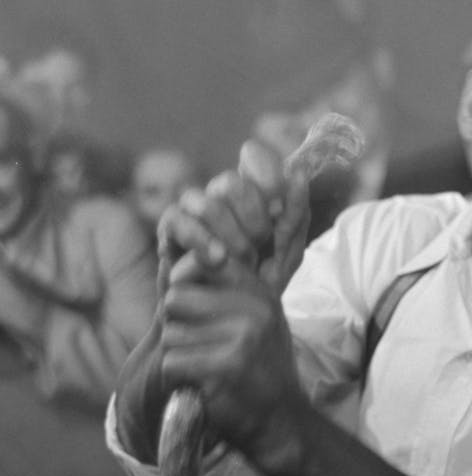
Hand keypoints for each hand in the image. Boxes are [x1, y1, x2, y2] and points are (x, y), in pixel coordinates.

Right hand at [155, 140, 309, 296]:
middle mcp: (220, 194)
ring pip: (208, 202)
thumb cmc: (262, 282)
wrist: (233, 319)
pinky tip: (219, 260)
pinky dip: (203, 241)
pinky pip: (179, 221)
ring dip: (232, 235)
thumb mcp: (289, 251)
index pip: (254, 156)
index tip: (278, 210)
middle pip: (232, 182)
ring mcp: (193, 210)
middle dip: (253, 219)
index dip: (268, 178)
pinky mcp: (170, 231)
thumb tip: (297, 172)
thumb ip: (295, 213)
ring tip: (243, 260)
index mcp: (251, 191)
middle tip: (261, 246)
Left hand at [159, 252, 308, 466]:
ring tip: (205, 368)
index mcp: (261, 292)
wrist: (282, 422)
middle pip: (176, 297)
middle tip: (198, 346)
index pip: (205, 261)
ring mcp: (243, 337)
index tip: (191, 307)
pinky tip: (202, 385)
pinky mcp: (225, 367)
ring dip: (179, 356)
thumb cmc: (260, 369)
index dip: (185, 280)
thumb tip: (170, 269)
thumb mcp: (256, 321)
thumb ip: (224, 293)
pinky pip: (172, 363)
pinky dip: (178, 379)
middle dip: (176, 324)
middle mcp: (256, 309)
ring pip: (171, 334)